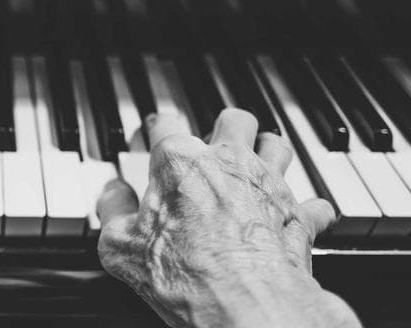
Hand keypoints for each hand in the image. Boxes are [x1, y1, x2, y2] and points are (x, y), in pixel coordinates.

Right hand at [97, 109, 360, 327]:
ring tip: (254, 169)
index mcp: (179, 162)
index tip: (151, 137)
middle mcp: (228, 163)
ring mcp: (268, 186)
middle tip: (212, 145)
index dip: (154, 129)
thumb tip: (111, 195)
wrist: (245, 305)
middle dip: (224, 128)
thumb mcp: (120, 246)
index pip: (164, 124)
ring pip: (277, 144)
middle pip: (234, 120)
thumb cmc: (184, 275)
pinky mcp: (299, 216)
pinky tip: (294, 217)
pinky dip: (304, 209)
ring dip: (267, 153)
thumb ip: (111, 210)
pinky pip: (314, 202)